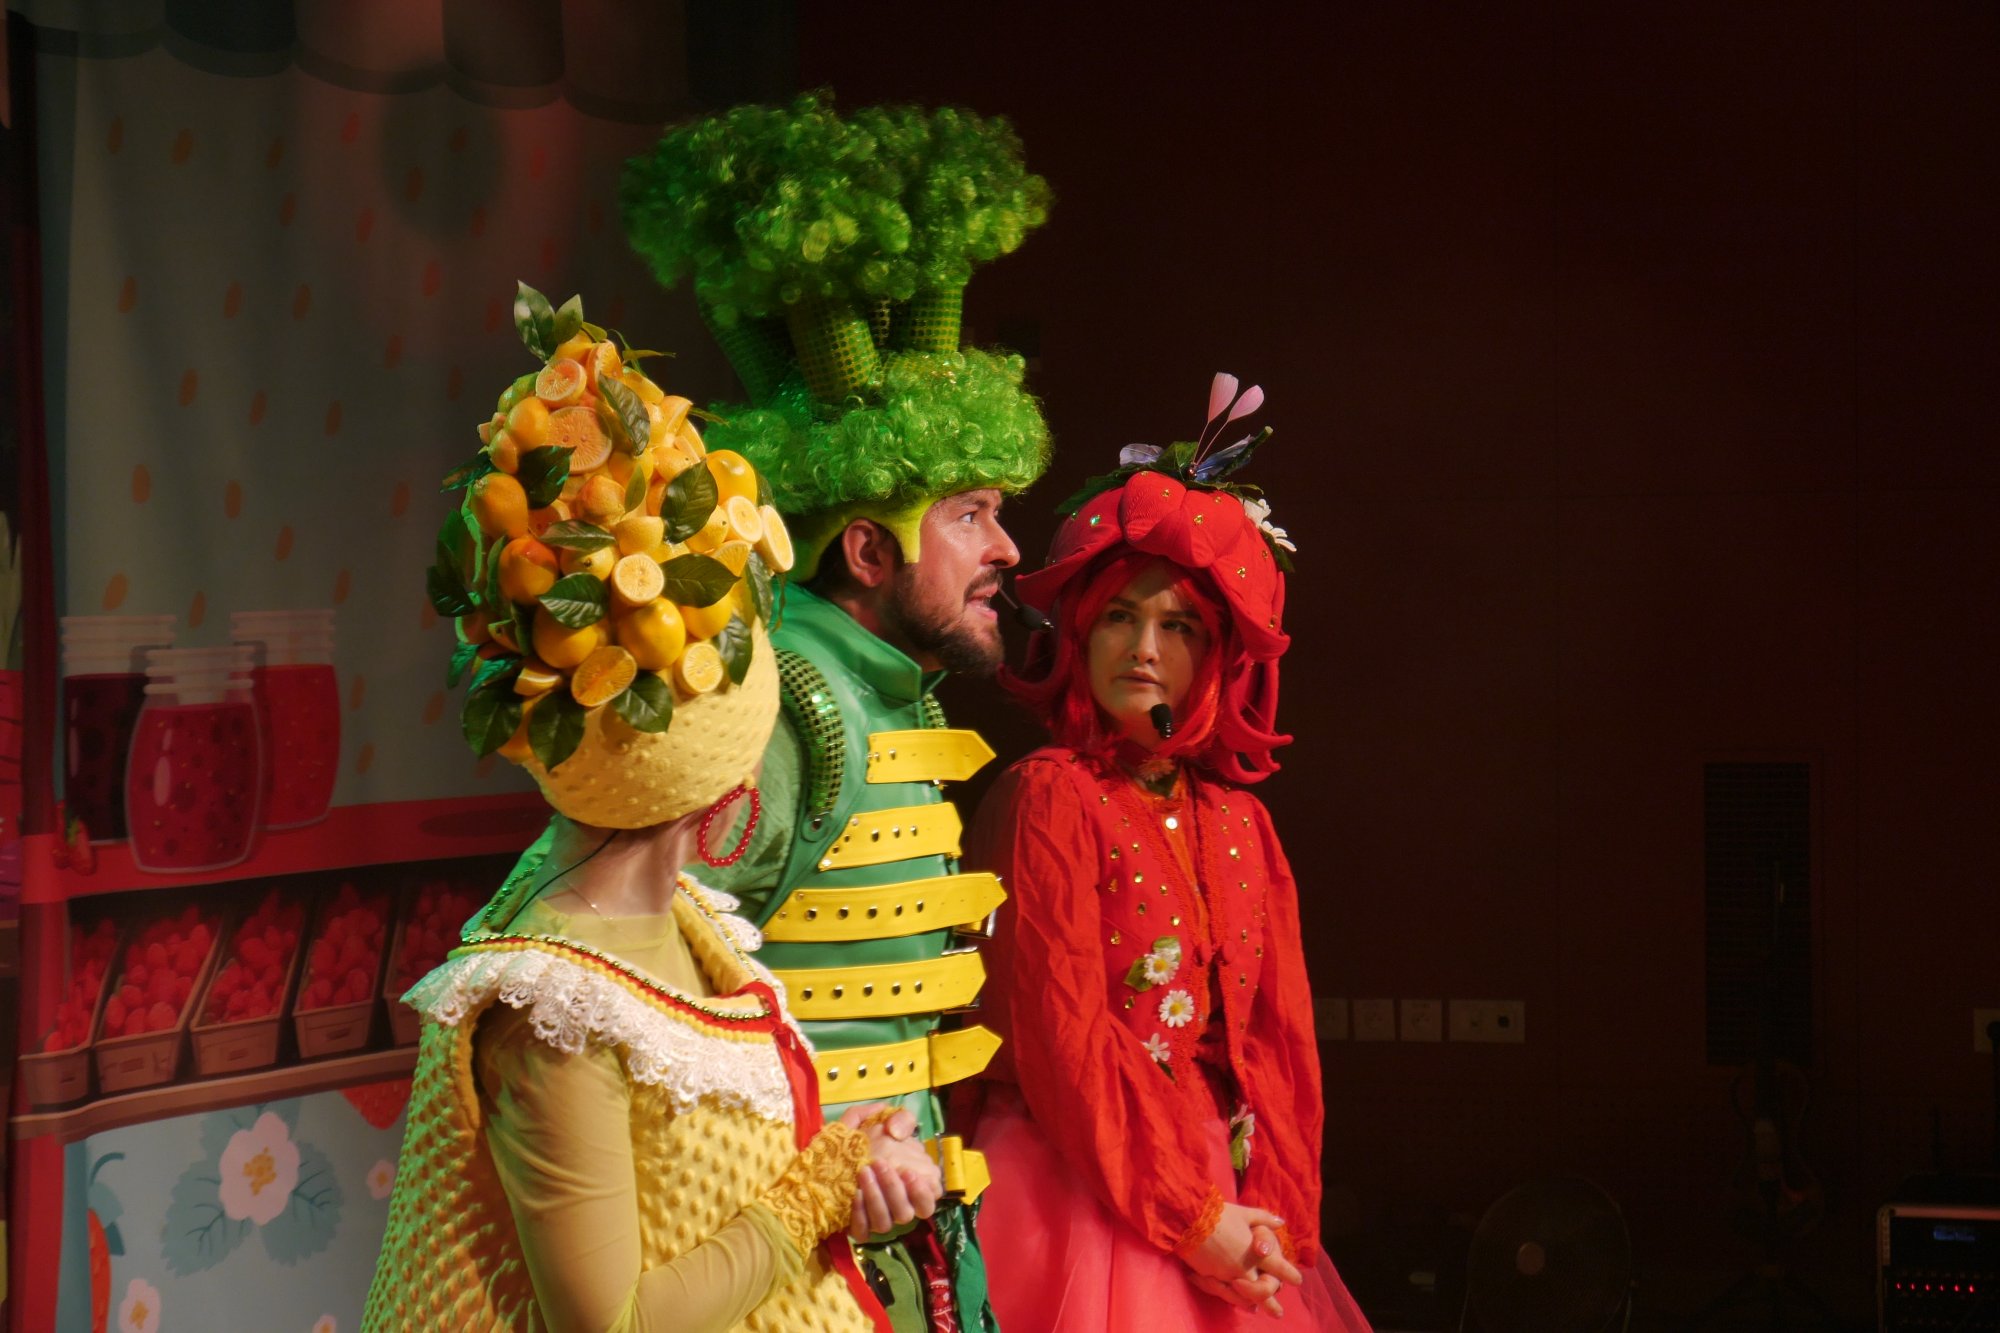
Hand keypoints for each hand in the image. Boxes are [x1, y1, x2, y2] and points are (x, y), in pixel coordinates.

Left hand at [838, 1104, 943, 1238]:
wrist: (834, 1153)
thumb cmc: (867, 1138)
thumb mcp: (885, 1120)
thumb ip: (902, 1119)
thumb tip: (896, 1132)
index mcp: (912, 1186)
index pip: (928, 1202)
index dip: (922, 1193)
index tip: (908, 1172)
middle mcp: (898, 1206)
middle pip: (906, 1214)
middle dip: (894, 1189)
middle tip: (879, 1163)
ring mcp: (878, 1218)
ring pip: (884, 1224)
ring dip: (875, 1198)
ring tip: (863, 1172)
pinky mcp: (857, 1226)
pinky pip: (862, 1232)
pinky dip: (859, 1216)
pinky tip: (854, 1195)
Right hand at [1178, 1204, 1295, 1313]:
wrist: (1191, 1219)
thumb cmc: (1219, 1214)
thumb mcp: (1245, 1213)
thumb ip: (1264, 1219)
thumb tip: (1280, 1222)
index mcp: (1257, 1251)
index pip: (1280, 1268)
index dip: (1290, 1275)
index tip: (1297, 1281)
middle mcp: (1246, 1267)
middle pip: (1264, 1291)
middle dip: (1272, 1304)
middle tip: (1278, 1313)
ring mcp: (1229, 1275)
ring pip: (1246, 1297)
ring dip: (1253, 1304)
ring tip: (1258, 1310)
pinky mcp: (1213, 1277)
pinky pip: (1228, 1293)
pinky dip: (1235, 1299)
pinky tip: (1238, 1301)